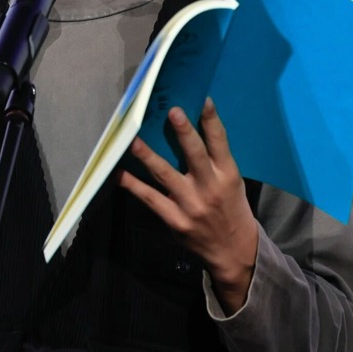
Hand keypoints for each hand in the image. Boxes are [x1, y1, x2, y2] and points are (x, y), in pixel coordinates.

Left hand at [118, 98, 259, 313]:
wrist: (233, 251)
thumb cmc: (230, 208)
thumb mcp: (231, 182)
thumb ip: (213, 160)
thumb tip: (187, 129)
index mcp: (227, 175)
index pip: (220, 143)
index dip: (211, 121)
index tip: (203, 100)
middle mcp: (210, 187)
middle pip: (195, 155)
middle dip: (184, 133)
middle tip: (172, 111)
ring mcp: (191, 205)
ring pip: (166, 175)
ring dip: (148, 156)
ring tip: (133, 141)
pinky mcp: (175, 220)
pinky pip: (151, 199)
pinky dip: (133, 186)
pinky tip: (119, 175)